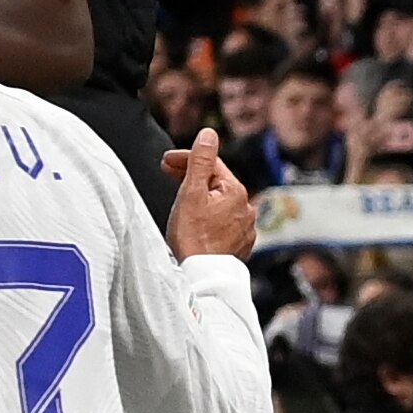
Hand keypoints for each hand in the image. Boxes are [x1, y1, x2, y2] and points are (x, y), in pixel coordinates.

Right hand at [160, 129, 255, 260]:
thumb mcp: (191, 193)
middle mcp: (246, 208)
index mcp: (235, 191)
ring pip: (220, 203)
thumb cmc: (192, 238)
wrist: (201, 277)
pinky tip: (196, 222)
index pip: (211, 164)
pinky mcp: (239, 245)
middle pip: (216, 183)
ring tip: (181, 200)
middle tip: (169, 174)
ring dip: (201, 197)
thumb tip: (209, 134)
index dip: (186, 158)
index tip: (166, 161)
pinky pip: (224, 222)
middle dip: (193, 176)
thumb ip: (200, 161)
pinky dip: (210, 217)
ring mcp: (244, 228)